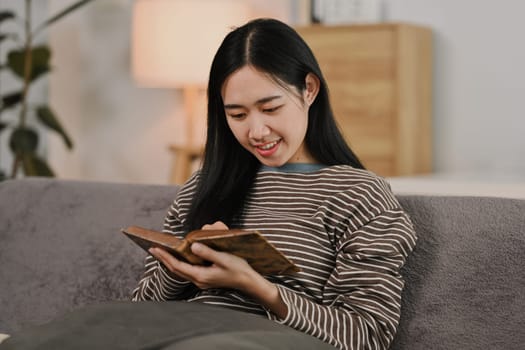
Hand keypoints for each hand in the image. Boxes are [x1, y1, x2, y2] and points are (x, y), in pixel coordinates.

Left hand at [149, 221, 287, 317]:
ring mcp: (201, 281)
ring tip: (162, 252)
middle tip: (153, 249)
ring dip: (170, 262)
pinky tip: (178, 257)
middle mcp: (198, 280)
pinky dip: (179, 264)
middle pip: (175, 270)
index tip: (154, 248)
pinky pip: (187, 271)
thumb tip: (192, 246)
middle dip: (164, 259)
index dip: (165, 257)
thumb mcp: (223, 258)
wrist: (248, 281)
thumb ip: (207, 253)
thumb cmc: (237, 268)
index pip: (177, 266)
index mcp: (201, 276)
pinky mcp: (205, 279)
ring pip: (180, 271)